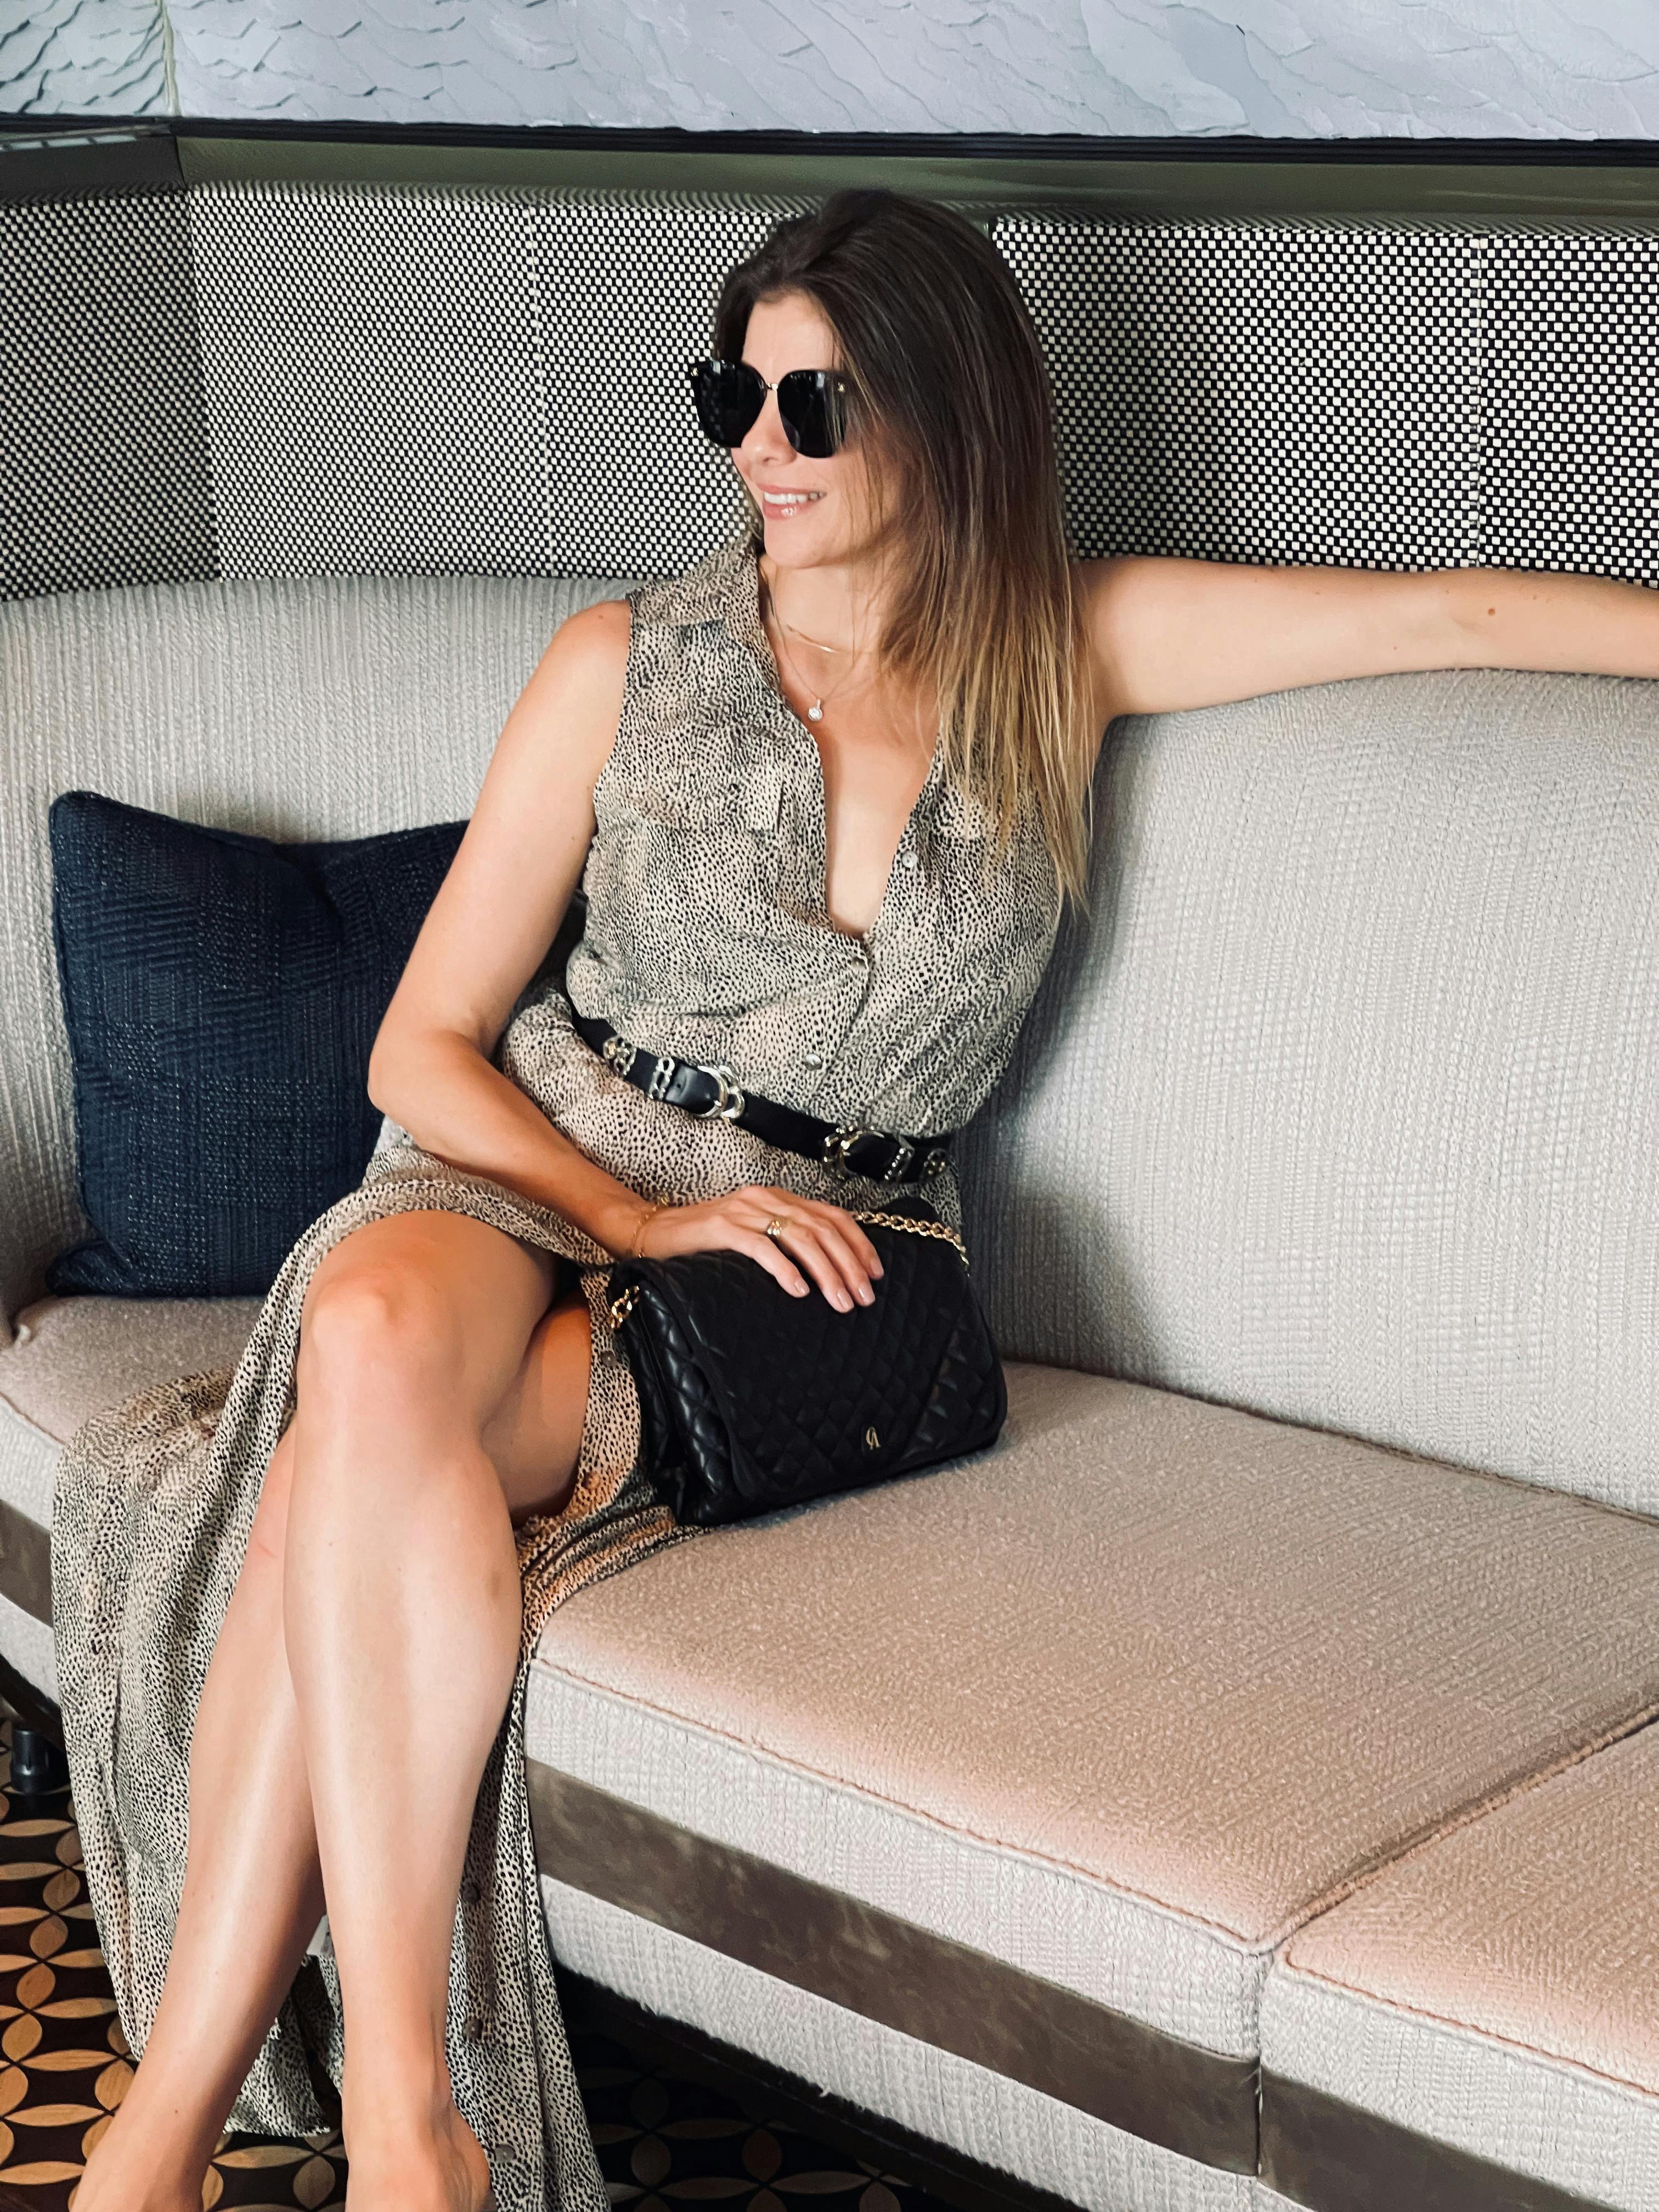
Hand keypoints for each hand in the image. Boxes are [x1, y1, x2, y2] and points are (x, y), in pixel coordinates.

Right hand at [636, 1185, 883, 1311]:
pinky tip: (798, 1290)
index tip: (875, 1274)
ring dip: (825, 1271)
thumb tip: (828, 1274)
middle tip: (863, 1297)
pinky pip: (760, 1247)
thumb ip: (785, 1244)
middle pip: (821, 1228)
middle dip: (848, 1264)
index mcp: (778, 1199)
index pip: (831, 1215)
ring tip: (839, 1300)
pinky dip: (783, 1269)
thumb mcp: (754, 1237)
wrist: (652, 1232)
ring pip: (798, 1237)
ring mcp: (743, 1211)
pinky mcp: (721, 1228)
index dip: (858, 1243)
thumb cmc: (705, 1244)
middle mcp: (765, 1199)